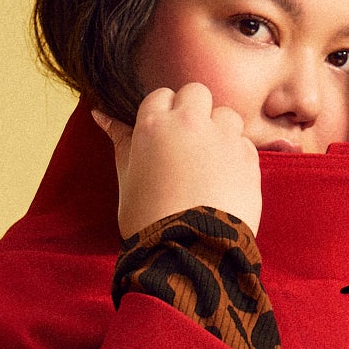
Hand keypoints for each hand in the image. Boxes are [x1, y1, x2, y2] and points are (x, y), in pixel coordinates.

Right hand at [90, 82, 262, 241]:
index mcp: (153, 125)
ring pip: (226, 114)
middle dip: (194, 112)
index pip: (161, 96)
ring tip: (211, 166)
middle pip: (196, 93)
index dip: (163, 116)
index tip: (164, 139)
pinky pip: (245, 144)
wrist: (189, 256)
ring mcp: (222, 137)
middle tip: (189, 146)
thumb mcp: (127, 180)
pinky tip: (225, 183)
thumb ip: (121, 141)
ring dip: (220, 131)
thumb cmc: (149, 222)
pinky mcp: (248, 158)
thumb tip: (100, 113)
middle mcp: (189, 122)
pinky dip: (237, 158)